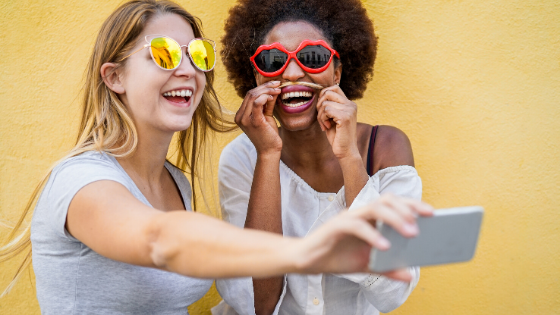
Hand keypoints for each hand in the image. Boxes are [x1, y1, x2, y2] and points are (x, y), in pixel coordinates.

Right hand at [235, 81, 282, 155]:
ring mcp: (245, 119)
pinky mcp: (254, 121)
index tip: (274, 84)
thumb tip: (272, 90)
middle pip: (251, 94)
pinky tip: (273, 97)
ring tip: (278, 90)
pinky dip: (265, 97)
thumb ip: (267, 104)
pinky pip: (257, 103)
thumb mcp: (266, 116)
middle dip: (265, 86)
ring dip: (267, 90)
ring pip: (253, 96)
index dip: (262, 87)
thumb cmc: (268, 135)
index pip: (249, 95)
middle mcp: (240, 117)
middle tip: (278, 84)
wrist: (269, 151)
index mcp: (240, 115)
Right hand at [294, 194, 433, 280]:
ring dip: (395, 218)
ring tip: (411, 233)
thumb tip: (409, 275)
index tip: (432, 213)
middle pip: (387, 200)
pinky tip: (385, 246)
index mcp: (370, 218)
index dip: (412, 205)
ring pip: (375, 207)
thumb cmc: (337, 257)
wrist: (307, 261)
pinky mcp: (336, 226)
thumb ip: (388, 268)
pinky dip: (373, 235)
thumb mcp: (367, 266)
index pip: (394, 203)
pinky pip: (357, 225)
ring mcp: (348, 217)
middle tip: (423, 223)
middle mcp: (360, 213)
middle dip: (408, 208)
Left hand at [316, 85, 358, 159]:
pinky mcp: (345, 117)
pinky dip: (322, 119)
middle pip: (328, 92)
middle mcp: (351, 105)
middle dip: (320, 104)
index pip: (334, 87)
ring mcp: (349, 110)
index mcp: (349, 104)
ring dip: (320, 115)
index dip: (323, 95)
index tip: (322, 109)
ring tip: (324, 125)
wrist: (346, 151)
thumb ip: (329, 106)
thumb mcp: (332, 118)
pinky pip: (326, 110)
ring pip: (325, 103)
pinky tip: (326, 127)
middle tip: (321, 117)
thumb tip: (319, 94)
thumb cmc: (337, 136)